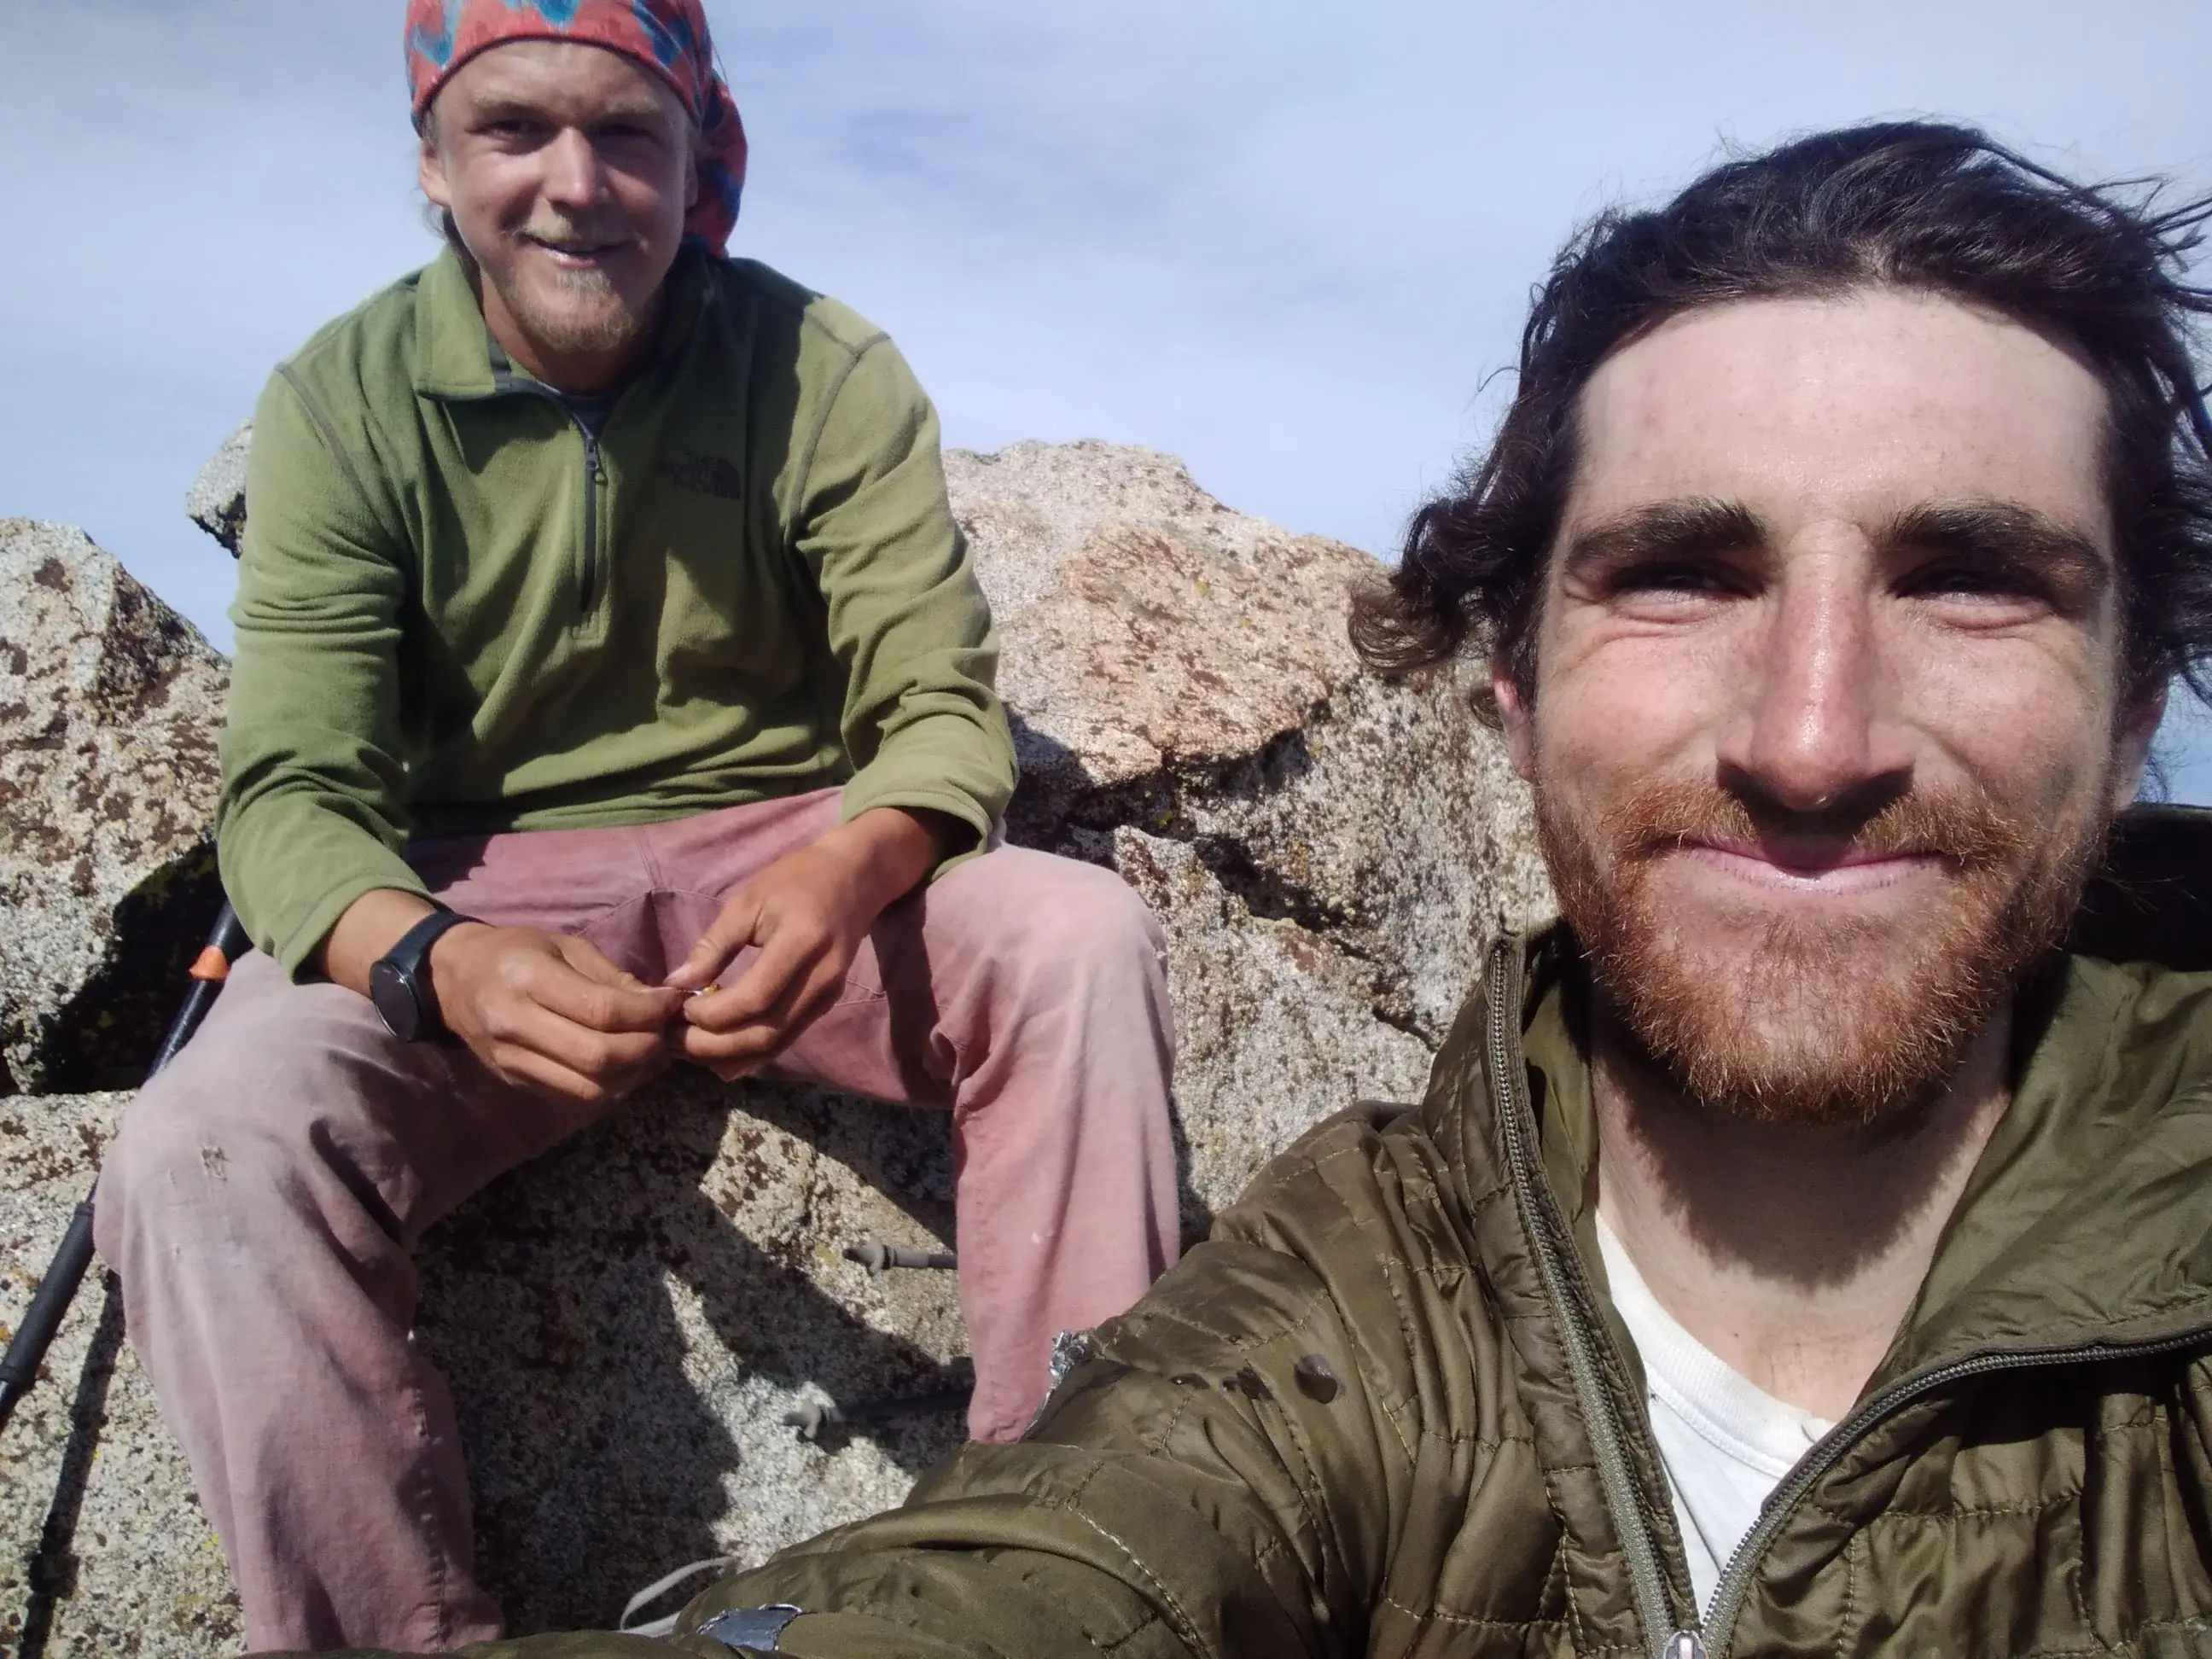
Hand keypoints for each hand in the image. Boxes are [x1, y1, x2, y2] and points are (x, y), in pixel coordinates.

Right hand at [430, 924, 685, 1101]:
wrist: (451, 980)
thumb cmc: (514, 952)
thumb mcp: (565, 946)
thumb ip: (612, 977)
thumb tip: (661, 1004)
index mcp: (529, 980)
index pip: (602, 1011)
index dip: (648, 1013)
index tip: (673, 1004)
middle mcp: (517, 1025)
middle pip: (599, 1057)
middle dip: (647, 1049)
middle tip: (666, 1033)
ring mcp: (513, 1061)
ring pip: (591, 1087)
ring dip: (634, 1075)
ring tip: (652, 1051)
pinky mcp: (517, 1082)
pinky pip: (575, 1094)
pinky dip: (610, 1085)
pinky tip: (625, 1064)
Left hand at [665, 808, 949, 1080]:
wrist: (853, 879)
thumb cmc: (795, 880)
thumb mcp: (748, 900)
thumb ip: (714, 944)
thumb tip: (677, 983)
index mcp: (802, 943)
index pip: (755, 998)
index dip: (712, 1012)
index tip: (679, 1004)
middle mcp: (821, 979)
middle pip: (765, 1033)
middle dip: (713, 1045)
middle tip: (673, 1038)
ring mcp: (827, 997)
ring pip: (775, 1046)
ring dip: (728, 1056)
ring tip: (688, 1046)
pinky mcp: (825, 1006)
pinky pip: (784, 1041)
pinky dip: (748, 1053)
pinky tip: (718, 1050)